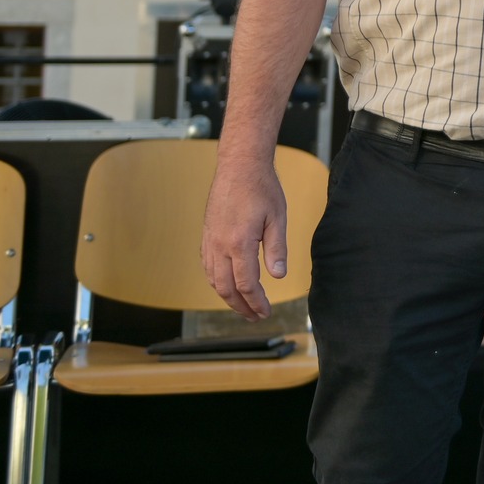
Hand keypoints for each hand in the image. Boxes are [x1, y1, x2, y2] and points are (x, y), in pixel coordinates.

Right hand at [201, 157, 289, 319]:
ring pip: (213, 280)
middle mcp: (219, 246)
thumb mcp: (277, 217)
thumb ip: (277, 248)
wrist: (239, 166)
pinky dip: (217, 281)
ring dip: (227, 297)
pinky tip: (227, 284)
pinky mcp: (206, 235)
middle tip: (255, 317)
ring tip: (243, 306)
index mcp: (239, 243)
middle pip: (226, 288)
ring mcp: (209, 241)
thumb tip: (278, 275)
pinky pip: (207, 266)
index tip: (266, 312)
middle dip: (241, 306)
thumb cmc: (261, 188)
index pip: (246, 284)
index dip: (257, 302)